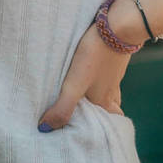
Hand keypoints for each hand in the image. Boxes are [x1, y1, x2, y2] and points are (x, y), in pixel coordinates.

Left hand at [40, 0, 144, 130]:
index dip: (107, 129)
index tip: (97, 134)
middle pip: (113, 108)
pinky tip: (92, 71)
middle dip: (104, 115)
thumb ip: (61, 108)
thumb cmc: (94, 57)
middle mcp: (112, 90)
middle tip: (91, 118)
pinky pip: (109, 73)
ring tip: (88, 97)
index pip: (112, 122)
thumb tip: (45, 129)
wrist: (117, 27)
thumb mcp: (74, 85)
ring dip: (103, 96)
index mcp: (104, 100)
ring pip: (111, 91)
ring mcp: (115, 73)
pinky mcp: (113, 58)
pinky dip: (102, 78)